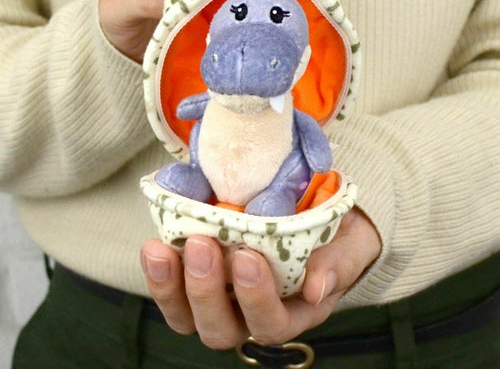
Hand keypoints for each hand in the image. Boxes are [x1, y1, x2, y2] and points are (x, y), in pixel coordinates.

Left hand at [140, 207, 380, 348]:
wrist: (313, 218)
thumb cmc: (334, 237)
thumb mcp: (347, 246)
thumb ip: (337, 265)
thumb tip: (316, 289)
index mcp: (292, 312)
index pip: (271, 323)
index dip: (256, 298)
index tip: (249, 256)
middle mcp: (250, 315)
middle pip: (221, 328)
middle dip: (206, 290)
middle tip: (202, 244)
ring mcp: (221, 299)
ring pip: (188, 317)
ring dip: (170, 286)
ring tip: (161, 249)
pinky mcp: (199, 278)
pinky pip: (173, 290)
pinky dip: (160, 272)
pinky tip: (155, 245)